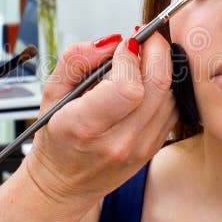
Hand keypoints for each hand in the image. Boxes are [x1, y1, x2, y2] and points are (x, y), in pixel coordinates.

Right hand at [24, 33, 177, 204]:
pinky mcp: (153, 148)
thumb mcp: (50, 93)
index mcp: (85, 126)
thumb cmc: (56, 136)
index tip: (124, 44)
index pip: (127, 88)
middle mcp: (118, 141)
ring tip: (143, 58)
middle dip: (156, 51)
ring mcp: (140, 148)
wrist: (64, 183)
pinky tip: (146, 82)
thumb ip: (76, 60)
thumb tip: (110, 41)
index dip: (131, 58)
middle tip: (145, 38)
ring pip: (170, 95)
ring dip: (162, 67)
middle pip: (158, 86)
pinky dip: (164, 88)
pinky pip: (171, 109)